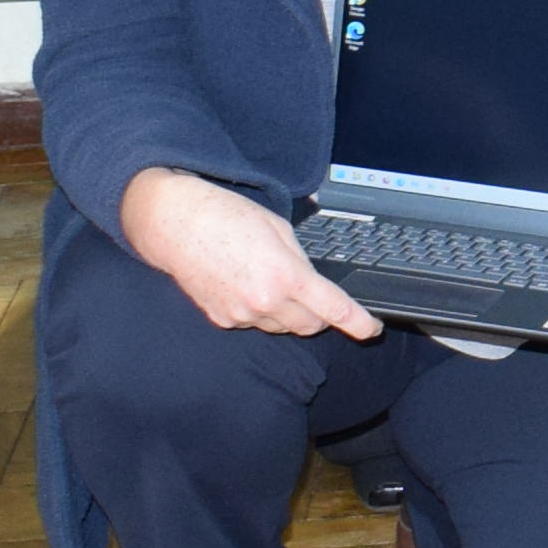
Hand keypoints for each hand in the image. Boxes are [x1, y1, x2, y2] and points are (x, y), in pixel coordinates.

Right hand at [120, 164, 378, 339]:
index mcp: (285, 276)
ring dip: (288, 312)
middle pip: (310, 326)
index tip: (371, 330)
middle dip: (320, 314)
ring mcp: (241, 315)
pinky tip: (247, 286)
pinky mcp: (222, 320)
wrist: (175, 225)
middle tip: (312, 292)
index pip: (334, 309)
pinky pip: (255, 324)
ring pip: (282, 327)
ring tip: (269, 279)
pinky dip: (261, 312)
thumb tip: (313, 284)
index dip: (358, 323)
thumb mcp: (278, 229)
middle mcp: (264, 302)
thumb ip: (301, 261)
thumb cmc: (226, 217)